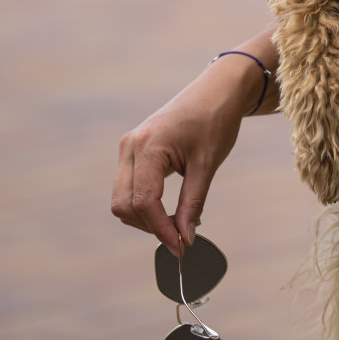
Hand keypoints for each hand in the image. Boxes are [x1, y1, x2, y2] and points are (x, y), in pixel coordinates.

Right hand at [111, 46, 271, 255]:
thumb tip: (184, 240)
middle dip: (150, 226)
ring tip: (178, 222)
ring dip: (146, 218)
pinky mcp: (133, 151)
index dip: (161, 230)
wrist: (216, 91)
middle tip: (181, 238)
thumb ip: (192, 204)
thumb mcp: (207, 165)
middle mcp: (131, 146)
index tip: (182, 248)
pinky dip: (145, 204)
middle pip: (124, 205)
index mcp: (149, 146)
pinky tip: (170, 209)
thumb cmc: (215, 121)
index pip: (144, 201)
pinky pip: (129, 188)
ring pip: (122, 199)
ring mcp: (128, 147)